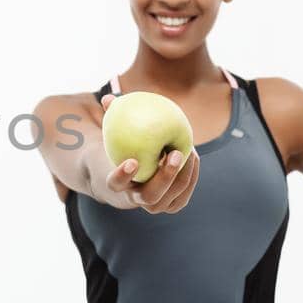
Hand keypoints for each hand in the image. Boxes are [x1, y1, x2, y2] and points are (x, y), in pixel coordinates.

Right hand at [98, 93, 199, 213]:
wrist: (133, 174)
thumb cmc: (123, 147)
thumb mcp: (115, 133)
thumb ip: (112, 116)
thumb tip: (108, 98)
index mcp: (116, 184)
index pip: (115, 184)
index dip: (122, 175)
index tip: (132, 161)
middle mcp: (134, 200)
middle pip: (150, 197)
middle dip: (165, 177)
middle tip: (175, 153)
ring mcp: (153, 205)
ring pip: (170, 198)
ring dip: (183, 174)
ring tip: (190, 150)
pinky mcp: (170, 205)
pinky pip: (183, 195)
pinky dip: (191, 177)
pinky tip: (194, 157)